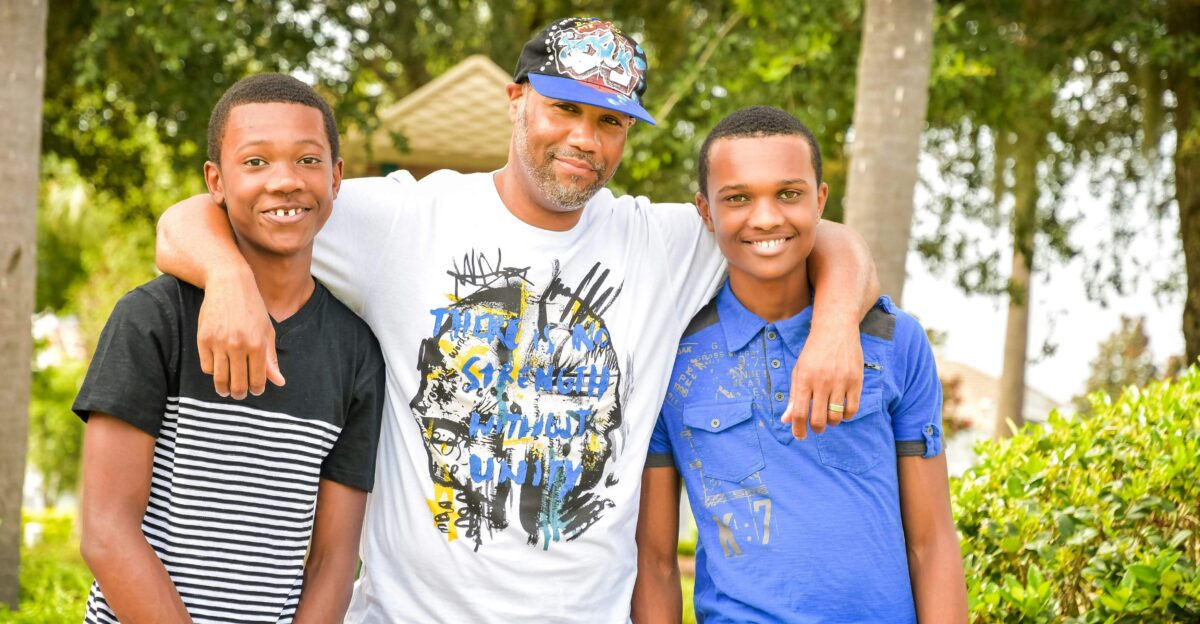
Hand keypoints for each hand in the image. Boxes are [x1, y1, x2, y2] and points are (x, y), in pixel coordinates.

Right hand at [196, 266, 284, 397]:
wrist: (229, 284)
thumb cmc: (252, 309)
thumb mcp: (267, 331)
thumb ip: (271, 359)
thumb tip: (279, 383)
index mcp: (258, 344)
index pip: (258, 380)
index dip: (256, 389)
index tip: (255, 390)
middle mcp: (238, 345)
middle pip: (237, 384)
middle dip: (239, 393)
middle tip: (239, 394)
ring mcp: (219, 343)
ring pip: (220, 379)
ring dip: (224, 389)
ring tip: (226, 390)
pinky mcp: (203, 339)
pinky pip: (206, 367)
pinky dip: (213, 372)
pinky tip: (218, 370)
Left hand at [781, 318, 863, 439]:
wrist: (836, 329)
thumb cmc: (814, 352)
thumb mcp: (799, 371)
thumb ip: (794, 396)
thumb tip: (786, 420)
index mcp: (805, 379)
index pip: (800, 413)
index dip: (798, 429)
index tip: (800, 436)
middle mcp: (822, 381)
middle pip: (818, 419)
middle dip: (816, 429)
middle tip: (816, 428)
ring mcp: (841, 381)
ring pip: (836, 417)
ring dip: (831, 423)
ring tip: (829, 416)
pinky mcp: (856, 380)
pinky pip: (852, 409)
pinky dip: (846, 416)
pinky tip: (841, 411)